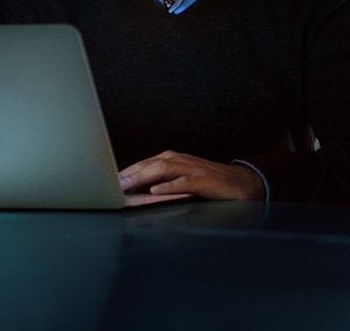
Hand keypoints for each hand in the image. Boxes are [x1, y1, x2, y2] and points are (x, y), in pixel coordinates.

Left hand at [118, 150, 264, 201]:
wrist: (240, 184)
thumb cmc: (209, 183)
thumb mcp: (182, 180)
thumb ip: (162, 182)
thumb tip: (138, 191)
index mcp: (174, 159)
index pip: (145, 163)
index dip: (127, 171)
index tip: (108, 182)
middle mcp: (181, 160)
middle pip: (150, 164)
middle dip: (130, 173)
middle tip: (111, 184)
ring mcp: (193, 169)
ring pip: (164, 169)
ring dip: (143, 176)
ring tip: (127, 186)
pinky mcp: (204, 180)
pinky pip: (184, 182)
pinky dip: (169, 186)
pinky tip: (156, 191)